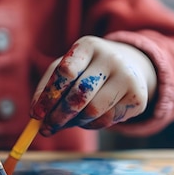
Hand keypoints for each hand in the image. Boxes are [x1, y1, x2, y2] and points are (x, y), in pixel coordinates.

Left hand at [31, 36, 156, 135]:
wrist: (128, 67)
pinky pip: (107, 121)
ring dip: (74, 123)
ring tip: (66, 122)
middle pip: (79, 93)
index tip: (36, 114)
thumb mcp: (65, 70)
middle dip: (59, 115)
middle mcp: (111, 58)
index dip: (48, 96)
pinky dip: (91, 125)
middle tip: (47, 128)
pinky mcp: (138, 98)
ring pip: (93, 111)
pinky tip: (87, 120)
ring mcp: (128, 77)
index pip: (65, 72)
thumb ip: (47, 90)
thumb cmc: (86, 69)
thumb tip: (35, 117)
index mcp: (88, 46)